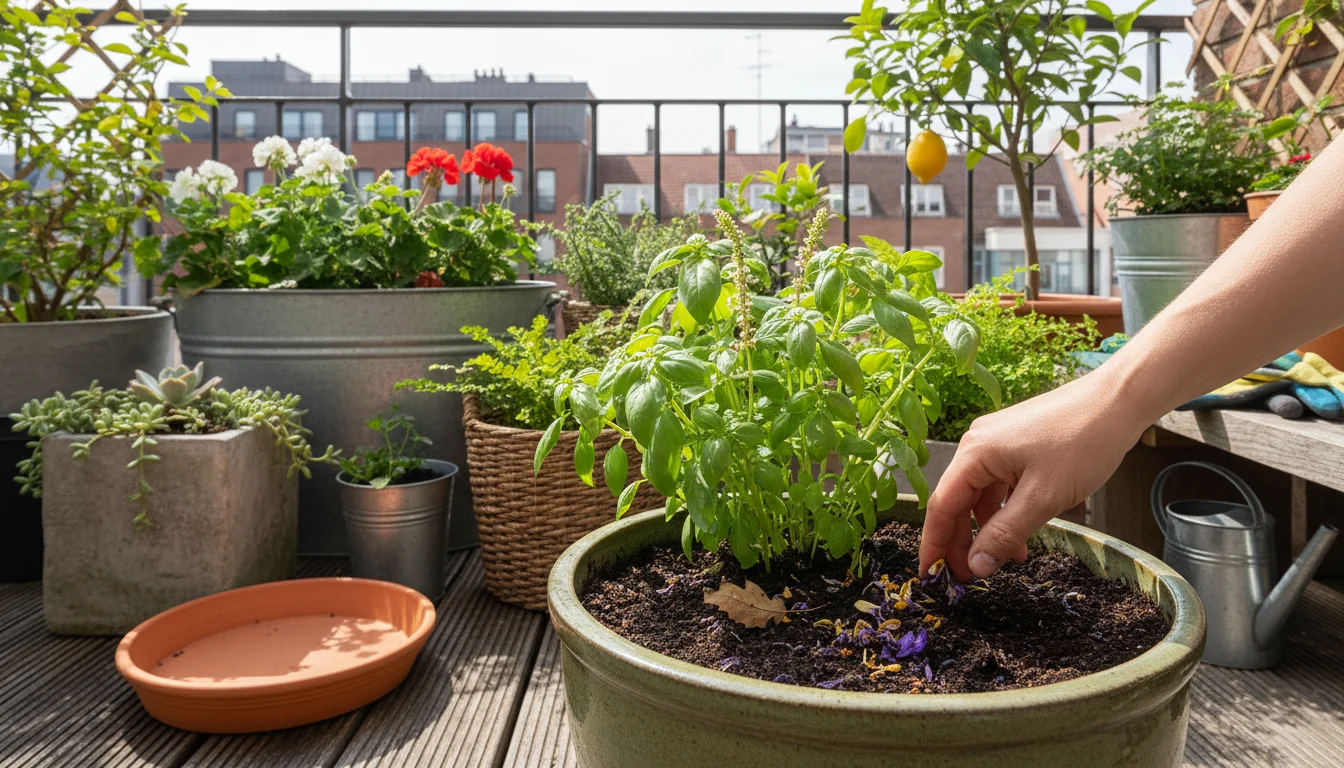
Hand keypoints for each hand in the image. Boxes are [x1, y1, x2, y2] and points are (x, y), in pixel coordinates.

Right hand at [919, 369, 1146, 580]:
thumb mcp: (1042, 498)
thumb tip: (975, 566)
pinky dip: (1006, 512)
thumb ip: (1005, 534)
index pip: (942, 506)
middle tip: (969, 579)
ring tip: (1007, 560)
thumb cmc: (1082, 443)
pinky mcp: (1017, 444)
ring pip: (981, 496)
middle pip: (958, 502)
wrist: (1118, 402)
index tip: (930, 577)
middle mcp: (977, 445)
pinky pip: (1001, 485)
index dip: (934, 544)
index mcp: (974, 453)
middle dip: (962, 542)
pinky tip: (1023, 534)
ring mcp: (997, 443)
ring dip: (989, 530)